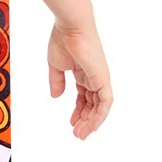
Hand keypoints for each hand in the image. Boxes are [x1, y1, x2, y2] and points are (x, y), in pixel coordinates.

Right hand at [47, 19, 111, 138]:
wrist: (71, 27)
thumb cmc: (63, 41)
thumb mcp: (55, 66)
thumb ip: (57, 82)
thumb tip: (56, 97)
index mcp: (83, 73)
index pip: (84, 97)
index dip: (78, 111)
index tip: (71, 123)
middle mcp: (94, 77)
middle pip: (92, 104)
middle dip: (85, 120)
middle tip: (77, 134)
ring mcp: (100, 78)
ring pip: (100, 106)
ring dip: (92, 122)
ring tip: (82, 134)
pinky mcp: (103, 79)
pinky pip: (105, 101)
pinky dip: (100, 115)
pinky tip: (92, 126)